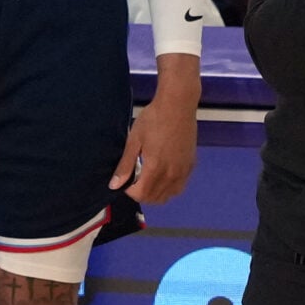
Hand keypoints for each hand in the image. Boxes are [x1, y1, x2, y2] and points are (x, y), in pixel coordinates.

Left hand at [111, 56, 198, 205]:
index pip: (141, 195)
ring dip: (156, 193)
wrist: (178, 105)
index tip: (126, 181)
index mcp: (155, 168)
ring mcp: (183, 171)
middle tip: (135, 179)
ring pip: (168, 195)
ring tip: (148, 178)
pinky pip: (179, 187)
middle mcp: (171, 174)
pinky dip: (169, 188)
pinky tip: (163, 175)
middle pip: (155, 198)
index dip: (130, 191)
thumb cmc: (153, 119)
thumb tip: (114, 185)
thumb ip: (125, 165)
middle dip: (142, 193)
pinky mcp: (191, 165)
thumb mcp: (134, 140)